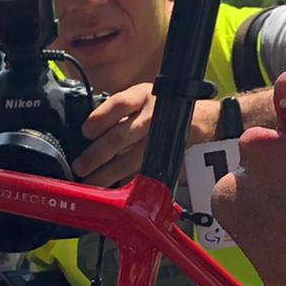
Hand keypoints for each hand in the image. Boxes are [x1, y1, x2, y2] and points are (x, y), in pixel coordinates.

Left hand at [71, 86, 221, 185]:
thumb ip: (120, 113)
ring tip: (92, 182)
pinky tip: (114, 189)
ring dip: (110, 173)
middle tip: (80, 167)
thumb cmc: (163, 108)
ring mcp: (161, 137)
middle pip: (122, 135)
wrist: (204, 120)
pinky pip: (145, 171)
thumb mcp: (143, 99)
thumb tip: (87, 135)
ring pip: (132, 158)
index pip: (119, 103)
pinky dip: (128, 181)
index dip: (101, 118)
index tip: (85, 132)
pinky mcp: (168, 156)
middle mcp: (152, 114)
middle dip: (98, 154)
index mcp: (142, 96)